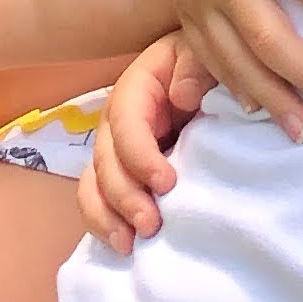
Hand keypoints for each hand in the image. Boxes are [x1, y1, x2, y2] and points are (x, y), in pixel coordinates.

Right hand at [77, 35, 210, 249]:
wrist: (208, 79)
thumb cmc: (207, 65)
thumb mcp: (205, 54)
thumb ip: (197, 67)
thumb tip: (182, 96)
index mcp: (136, 90)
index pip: (126, 124)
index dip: (140, 155)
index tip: (167, 183)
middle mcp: (117, 123)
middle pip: (105, 161)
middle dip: (124, 196)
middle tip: (151, 225)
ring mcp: (116, 151)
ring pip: (94, 186)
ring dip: (107, 217)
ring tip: (129, 245)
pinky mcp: (123, 175)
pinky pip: (100, 201)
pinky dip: (105, 225)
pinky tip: (123, 247)